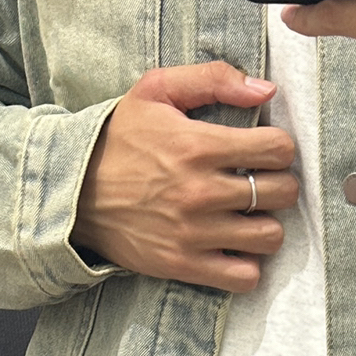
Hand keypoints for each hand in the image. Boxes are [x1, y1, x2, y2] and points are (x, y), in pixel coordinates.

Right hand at [74, 61, 300, 291]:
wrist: (73, 193)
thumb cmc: (119, 139)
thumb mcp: (156, 90)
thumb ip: (213, 78)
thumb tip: (265, 90)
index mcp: (198, 146)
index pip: (277, 149)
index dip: (278, 147)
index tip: (264, 150)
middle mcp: (201, 192)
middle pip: (281, 193)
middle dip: (277, 183)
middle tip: (258, 181)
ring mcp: (194, 234)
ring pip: (269, 237)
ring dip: (265, 225)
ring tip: (247, 216)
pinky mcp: (184, 265)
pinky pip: (244, 277)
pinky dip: (247, 265)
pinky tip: (234, 248)